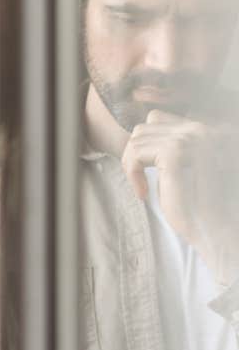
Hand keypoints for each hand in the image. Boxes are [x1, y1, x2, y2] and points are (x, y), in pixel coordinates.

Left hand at [122, 109, 238, 282]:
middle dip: (135, 156)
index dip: (145, 147)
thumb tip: (138, 136)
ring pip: (137, 139)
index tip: (147, 172)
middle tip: (140, 183)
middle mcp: (202, 128)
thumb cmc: (198, 206)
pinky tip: (143, 193)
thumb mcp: (183, 168)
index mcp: (207, 129)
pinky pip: (136, 153)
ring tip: (143, 189)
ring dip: (131, 166)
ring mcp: (191, 138)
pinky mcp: (176, 153)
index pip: (157, 119)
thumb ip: (169, 148)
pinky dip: (131, 173)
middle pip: (144, 128)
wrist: (216, 230)